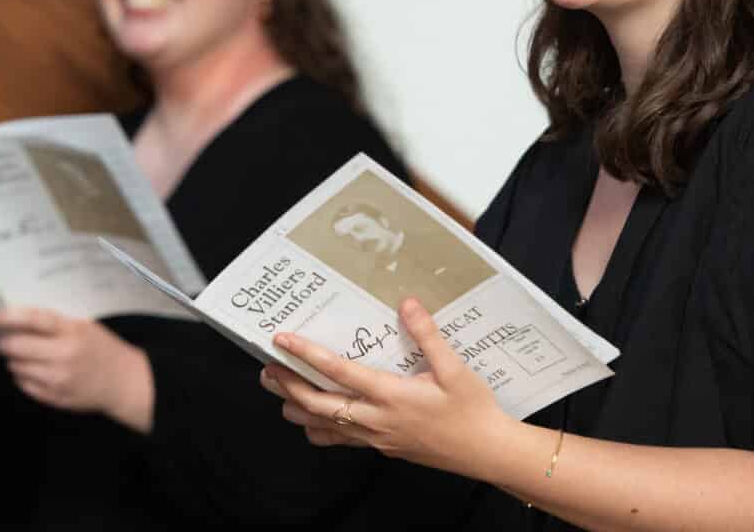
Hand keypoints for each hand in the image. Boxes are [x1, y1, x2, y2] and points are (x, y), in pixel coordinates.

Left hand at [0, 307, 153, 430]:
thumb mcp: (84, 327)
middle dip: (5, 342)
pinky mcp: (53, 398)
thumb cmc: (102, 348)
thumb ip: (55, 324)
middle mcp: (63, 356)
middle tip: (5, 340)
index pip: (35, 321)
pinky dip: (24, 376)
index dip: (9, 317)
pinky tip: (38, 371)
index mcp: (73, 333)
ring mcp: (57, 379)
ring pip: (16, 367)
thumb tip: (15, 319)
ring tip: (30, 356)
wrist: (122, 382)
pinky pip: (23, 384)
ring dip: (16, 360)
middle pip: (16, 347)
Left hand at [260, 298, 514, 479]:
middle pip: (319, 404)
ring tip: (279, 394)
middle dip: (289, 386)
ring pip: (325, 427)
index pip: (339, 372)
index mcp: (391, 396)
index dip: (307, 355)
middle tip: (267, 369)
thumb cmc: (472, 410)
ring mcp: (377, 438)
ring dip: (299, 409)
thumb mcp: (454, 368)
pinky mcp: (383, 448)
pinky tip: (315, 422)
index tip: (283, 341)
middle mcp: (377, 420)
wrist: (486, 451)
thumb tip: (407, 303)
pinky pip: (343, 441)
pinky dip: (321, 430)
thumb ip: (428, 335)